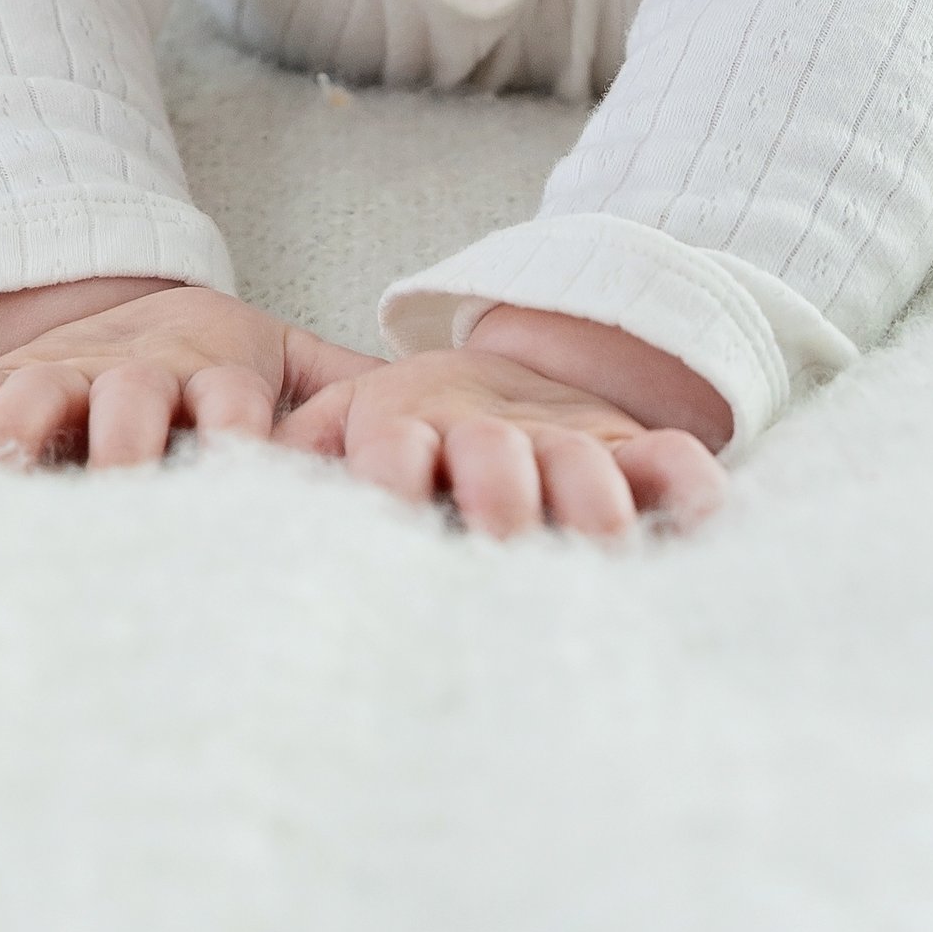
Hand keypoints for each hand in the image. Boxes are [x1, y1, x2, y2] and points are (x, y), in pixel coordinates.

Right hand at [0, 278, 381, 467]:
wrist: (132, 310)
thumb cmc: (221, 370)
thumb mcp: (289, 367)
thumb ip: (353, 402)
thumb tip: (430, 442)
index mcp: (214, 378)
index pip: (233, 404)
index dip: (239, 432)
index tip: (246, 469)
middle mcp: (135, 376)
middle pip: (130, 402)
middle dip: (125, 441)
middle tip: (120, 487)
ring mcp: (60, 373)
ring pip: (36, 393)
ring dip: (16, 424)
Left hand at [278, 344, 724, 538]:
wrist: (495, 377)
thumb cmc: (400, 437)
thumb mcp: (336, 434)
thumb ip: (290, 463)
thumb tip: (218, 509)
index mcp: (405, 426)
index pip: (393, 446)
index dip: (392, 476)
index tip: (388, 517)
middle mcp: (487, 431)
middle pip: (496, 454)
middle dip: (501, 493)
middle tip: (505, 545)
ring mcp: (563, 439)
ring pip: (583, 460)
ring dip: (590, 501)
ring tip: (602, 554)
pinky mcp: (628, 450)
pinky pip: (671, 458)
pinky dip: (694, 486)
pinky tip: (713, 523)